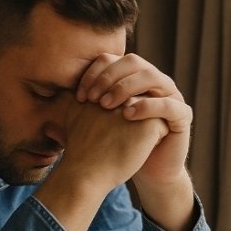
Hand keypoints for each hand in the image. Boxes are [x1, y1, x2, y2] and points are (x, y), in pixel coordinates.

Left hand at [75, 54, 191, 186]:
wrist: (147, 170)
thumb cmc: (120, 147)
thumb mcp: (97, 127)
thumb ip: (78, 116)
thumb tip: (48, 114)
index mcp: (132, 78)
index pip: (113, 60)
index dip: (94, 73)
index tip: (79, 95)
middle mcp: (154, 81)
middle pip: (133, 62)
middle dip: (109, 77)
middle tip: (92, 98)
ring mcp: (171, 96)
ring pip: (153, 77)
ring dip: (127, 87)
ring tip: (108, 106)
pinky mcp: (182, 116)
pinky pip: (169, 104)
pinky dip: (148, 106)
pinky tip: (128, 116)